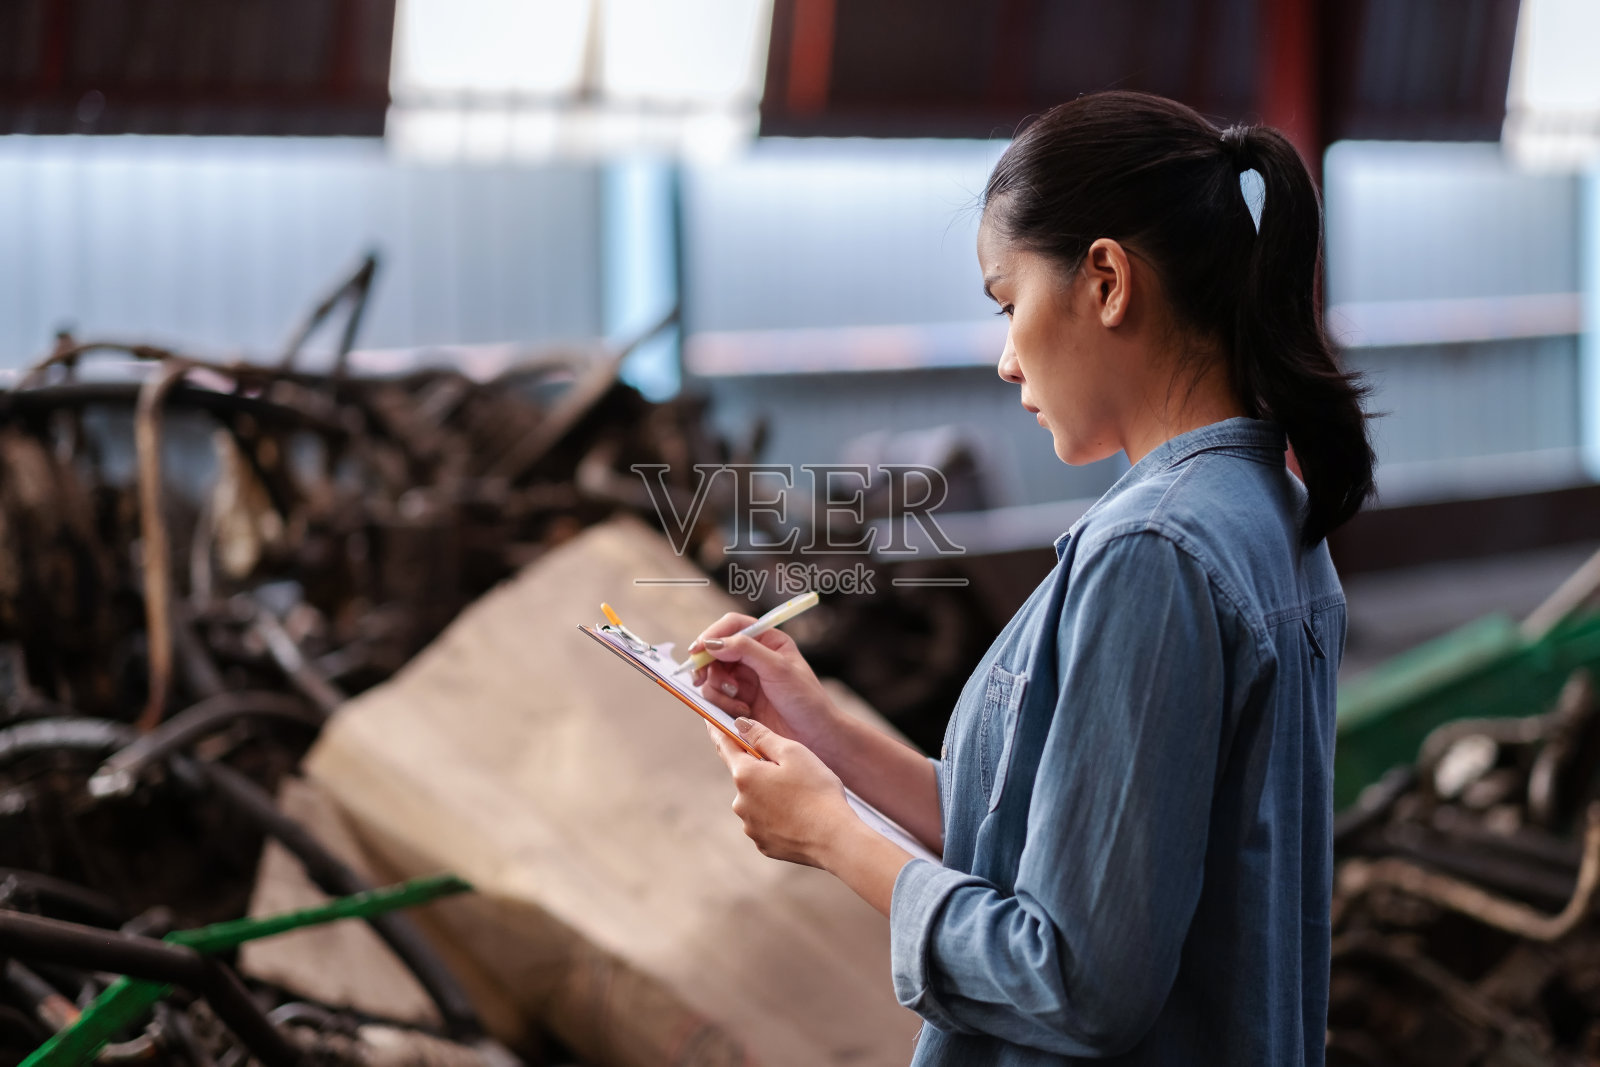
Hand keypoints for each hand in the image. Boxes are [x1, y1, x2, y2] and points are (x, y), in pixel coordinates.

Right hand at [688, 613, 843, 757]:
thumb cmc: (805, 699)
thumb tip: (712, 643)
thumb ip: (745, 650)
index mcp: (767, 640)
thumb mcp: (777, 668)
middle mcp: (753, 657)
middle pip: (715, 651)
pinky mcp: (738, 701)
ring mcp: (744, 679)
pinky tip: (742, 712)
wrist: (815, 736)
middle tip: (702, 679)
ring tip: (740, 704)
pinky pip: (716, 697)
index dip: (713, 634)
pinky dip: (722, 704)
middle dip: (709, 666)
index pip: (732, 626)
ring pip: (712, 676)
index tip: (698, 649)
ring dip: (719, 690)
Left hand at [705, 717, 856, 868]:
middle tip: (792, 769)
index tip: (711, 721)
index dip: (720, 731)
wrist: (835, 839)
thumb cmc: (817, 791)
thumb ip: (762, 736)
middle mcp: (740, 802)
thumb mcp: (793, 752)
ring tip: (802, 797)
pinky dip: (778, 816)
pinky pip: (766, 822)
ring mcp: (750, 826)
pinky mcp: (764, 844)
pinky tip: (800, 816)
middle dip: (762, 769)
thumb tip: (739, 725)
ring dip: (771, 794)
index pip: (725, 746)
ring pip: (757, 800)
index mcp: (745, 775)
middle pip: (746, 775)